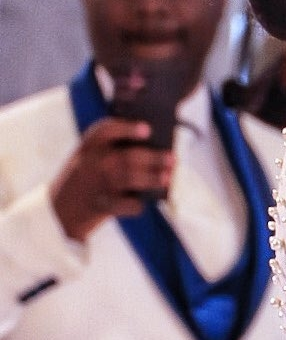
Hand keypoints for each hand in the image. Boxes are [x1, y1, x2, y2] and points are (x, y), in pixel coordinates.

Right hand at [50, 118, 173, 241]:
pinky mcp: (102, 206)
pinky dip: (138, 205)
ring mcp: (98, 184)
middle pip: (129, 157)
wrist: (60, 210)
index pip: (106, 129)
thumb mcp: (88, 157)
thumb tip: (154, 148)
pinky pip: (128, 205)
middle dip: (154, 158)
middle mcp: (93, 162)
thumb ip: (112, 149)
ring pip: (132, 179)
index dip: (127, 128)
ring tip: (167, 178)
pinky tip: (144, 203)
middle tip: (172, 158)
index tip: (146, 129)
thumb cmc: (85, 178)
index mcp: (88, 146)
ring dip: (153, 178)